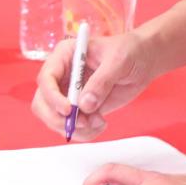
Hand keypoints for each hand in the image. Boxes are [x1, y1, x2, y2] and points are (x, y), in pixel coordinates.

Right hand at [31, 31, 156, 140]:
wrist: (143, 61)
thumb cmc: (129, 51)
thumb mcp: (118, 61)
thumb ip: (101, 81)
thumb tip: (85, 105)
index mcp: (64, 56)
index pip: (46, 78)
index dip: (52, 97)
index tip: (70, 110)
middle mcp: (61, 76)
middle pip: (42, 103)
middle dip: (58, 118)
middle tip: (82, 123)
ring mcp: (69, 94)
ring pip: (55, 119)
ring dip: (74, 128)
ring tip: (99, 122)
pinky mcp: (80, 109)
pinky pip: (72, 127)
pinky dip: (84, 133)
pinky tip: (101, 123)